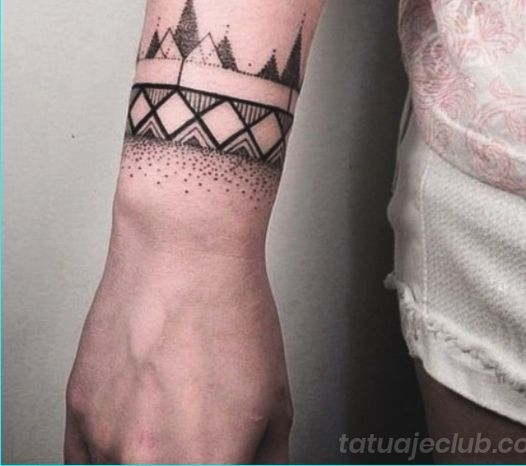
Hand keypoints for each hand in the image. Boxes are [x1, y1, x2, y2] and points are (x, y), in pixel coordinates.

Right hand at [65, 221, 292, 463]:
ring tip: (168, 418)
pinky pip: (84, 461)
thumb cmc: (229, 311)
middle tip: (200, 430)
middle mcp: (151, 463)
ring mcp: (107, 440)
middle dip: (189, 455)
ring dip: (149, 455)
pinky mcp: (78, 412)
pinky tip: (136, 426)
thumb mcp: (275, 398)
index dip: (221, 462)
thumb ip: (265, 459)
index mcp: (208, 464)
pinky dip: (109, 454)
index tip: (223, 453)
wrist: (184, 253)